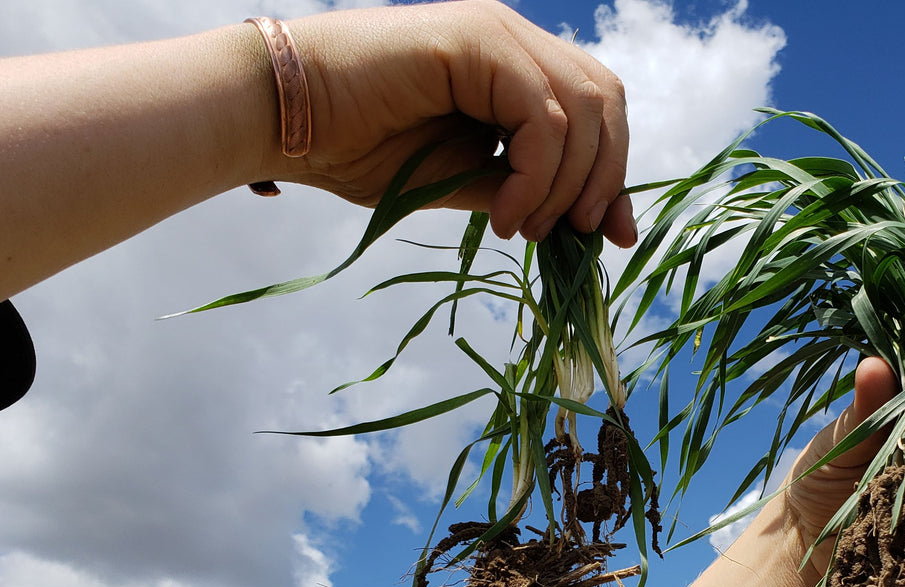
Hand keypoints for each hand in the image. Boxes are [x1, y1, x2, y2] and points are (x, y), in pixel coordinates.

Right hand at [262, 2, 635, 245]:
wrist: (289, 121)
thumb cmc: (360, 147)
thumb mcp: (466, 181)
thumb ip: (524, 187)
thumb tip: (587, 222)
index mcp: (516, 66)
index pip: (600, 108)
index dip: (614, 171)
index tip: (609, 235)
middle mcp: (513, 39)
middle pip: (606, 102)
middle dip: (603, 178)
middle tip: (570, 233)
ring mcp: (496, 32)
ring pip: (582, 110)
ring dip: (563, 186)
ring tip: (522, 226)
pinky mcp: (475, 40)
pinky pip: (543, 116)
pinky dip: (535, 175)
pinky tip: (504, 213)